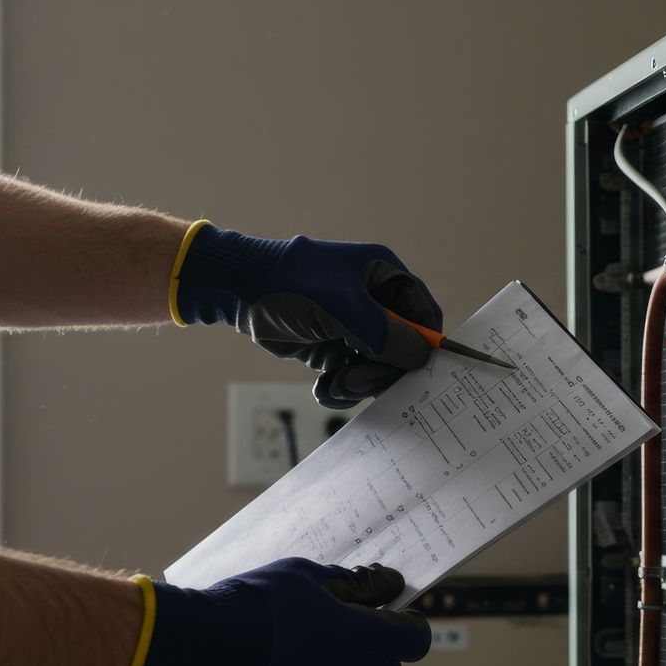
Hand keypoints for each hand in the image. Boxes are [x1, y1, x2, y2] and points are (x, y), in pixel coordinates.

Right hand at [124, 559, 430, 665]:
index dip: (406, 626)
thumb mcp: (306, 577)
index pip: (414, 639)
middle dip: (373, 658)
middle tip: (341, 638)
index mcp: (367, 643)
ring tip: (298, 663)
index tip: (392, 617)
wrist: (197, 654)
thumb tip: (391, 585)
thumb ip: (355, 584)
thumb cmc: (255, 606)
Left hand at [173, 225, 442, 408]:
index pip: (423, 313)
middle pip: (402, 348)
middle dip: (382, 371)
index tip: (421, 372)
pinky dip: (341, 387)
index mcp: (383, 277)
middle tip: (357, 381)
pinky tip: (324, 388)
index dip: (427, 343)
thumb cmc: (292, 285)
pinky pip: (351, 375)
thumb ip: (386, 334)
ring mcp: (353, 327)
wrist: (238, 291)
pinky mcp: (333, 347)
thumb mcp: (344, 308)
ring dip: (359, 382)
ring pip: (376, 367)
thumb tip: (423, 356)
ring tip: (335, 384)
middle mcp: (374, 302)